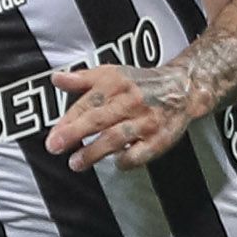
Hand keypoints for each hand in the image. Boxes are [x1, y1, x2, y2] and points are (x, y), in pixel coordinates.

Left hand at [46, 62, 200, 172]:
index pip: (87, 102)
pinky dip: (126, 160)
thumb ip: (82, 79)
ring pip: (117, 137)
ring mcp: (146, 121)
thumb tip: (56, 79)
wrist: (182, 88)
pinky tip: (115, 162)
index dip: (68, 120)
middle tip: (55, 147)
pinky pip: (140, 154)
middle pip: (99, 119)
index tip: (53, 134)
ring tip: (76, 163)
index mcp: (115, 84)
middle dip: (75, 133)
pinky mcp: (160, 139)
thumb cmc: (140, 84)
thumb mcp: (111, 74)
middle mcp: (130, 102)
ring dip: (94, 151)